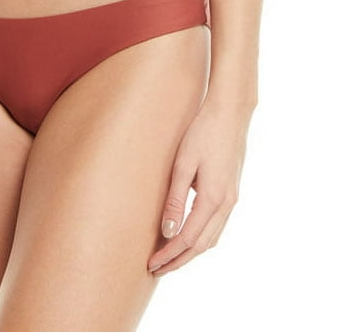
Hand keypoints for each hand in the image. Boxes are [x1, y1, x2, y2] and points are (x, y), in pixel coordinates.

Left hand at [147, 100, 250, 275]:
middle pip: (202, 245)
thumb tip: (167, 232)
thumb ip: (175, 200)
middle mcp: (226, 204)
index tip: (151, 265)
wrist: (230, 113)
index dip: (169, 255)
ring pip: (212, 237)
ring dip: (191, 252)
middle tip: (157, 269)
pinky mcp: (232, 191)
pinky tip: (188, 235)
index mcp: (213, 199)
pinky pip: (217, 225)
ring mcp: (232, 198)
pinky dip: (201, 237)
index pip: (187, 239)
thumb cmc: (202, 134)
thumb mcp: (183, 165)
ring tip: (170, 257)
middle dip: (179, 260)